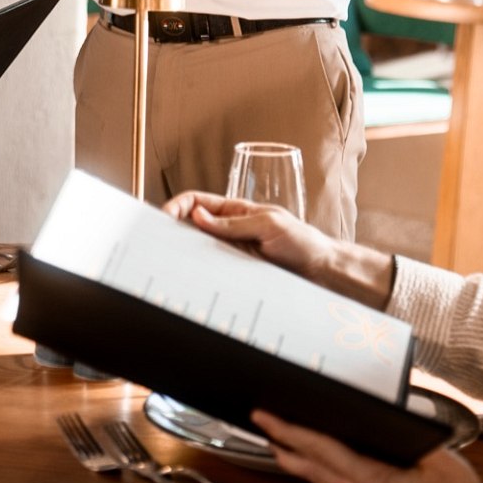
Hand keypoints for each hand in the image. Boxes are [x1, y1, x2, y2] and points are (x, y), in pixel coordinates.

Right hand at [162, 192, 392, 308]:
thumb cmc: (302, 242)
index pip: (196, 201)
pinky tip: (193, 280)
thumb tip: (197, 215)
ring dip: (185, 255)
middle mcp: (229, 232)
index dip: (177, 206)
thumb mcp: (269, 225)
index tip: (164, 218)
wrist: (323, 273)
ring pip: (199, 252)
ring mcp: (232, 254)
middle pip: (191, 227)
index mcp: (235, 210)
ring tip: (171, 263)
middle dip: (172, 232)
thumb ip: (233, 223)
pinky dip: (200, 275)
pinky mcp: (237, 275)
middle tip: (158, 243)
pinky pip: (213, 273)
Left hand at [252, 413, 482, 482]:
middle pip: (313, 465)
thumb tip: (396, 411)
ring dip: (298, 460)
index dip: (291, 431)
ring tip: (278, 444)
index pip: (322, 450)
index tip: (267, 417)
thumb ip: (417, 435)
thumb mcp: (443, 464)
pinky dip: (320, 471)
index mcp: (373, 482)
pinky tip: (318, 466)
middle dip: (284, 442)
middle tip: (261, 422)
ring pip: (322, 479)